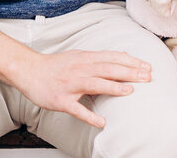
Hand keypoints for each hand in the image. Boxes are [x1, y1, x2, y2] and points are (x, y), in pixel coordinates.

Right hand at [12, 49, 152, 128]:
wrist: (29, 71)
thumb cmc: (55, 65)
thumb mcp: (79, 55)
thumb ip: (100, 57)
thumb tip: (124, 55)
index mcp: (85, 58)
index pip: (112, 58)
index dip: (131, 61)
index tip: (147, 66)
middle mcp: (79, 69)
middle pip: (108, 69)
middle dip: (129, 72)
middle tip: (147, 77)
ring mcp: (70, 85)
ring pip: (95, 84)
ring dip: (113, 87)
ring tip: (130, 91)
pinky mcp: (61, 100)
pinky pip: (77, 109)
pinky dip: (90, 116)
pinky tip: (102, 122)